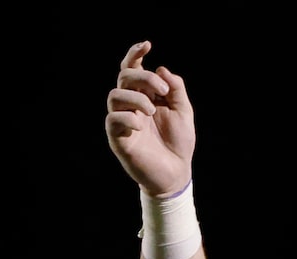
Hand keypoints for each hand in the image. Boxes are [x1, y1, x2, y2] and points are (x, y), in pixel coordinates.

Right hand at [106, 40, 194, 195]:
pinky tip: (142, 125)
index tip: (147, 46)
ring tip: (153, 111)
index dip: (135, 54)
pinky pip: (113, 119)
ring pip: (115, 95)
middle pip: (124, 77)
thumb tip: (161, 69)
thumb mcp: (183, 111)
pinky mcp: (118, 139)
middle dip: (143, 78)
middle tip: (163, 92)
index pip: (132, 69)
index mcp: (144, 95)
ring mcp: (123, 121)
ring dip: (136, 98)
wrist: (176, 174)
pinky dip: (127, 117)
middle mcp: (131, 105)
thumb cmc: (178, 143)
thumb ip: (176, 88)